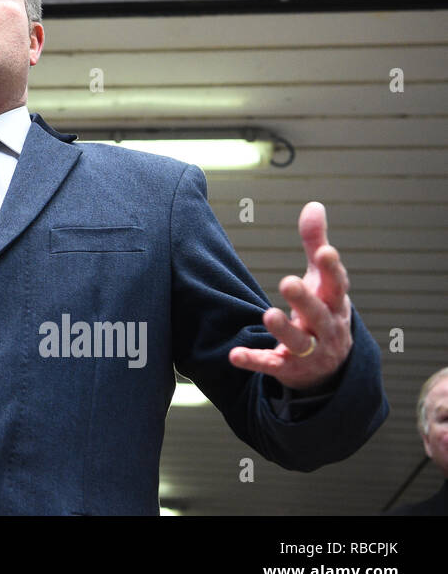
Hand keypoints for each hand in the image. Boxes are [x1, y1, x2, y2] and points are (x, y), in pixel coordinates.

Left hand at [228, 201, 352, 390]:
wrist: (331, 368)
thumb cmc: (323, 311)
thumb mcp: (321, 279)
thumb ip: (315, 243)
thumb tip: (313, 205)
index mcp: (335, 303)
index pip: (337, 285)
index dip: (332, 269)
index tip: (326, 251)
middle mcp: (326, 328)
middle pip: (319, 314)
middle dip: (305, 299)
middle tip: (288, 281)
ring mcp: (309, 352)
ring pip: (299, 342)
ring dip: (283, 329)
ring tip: (268, 314)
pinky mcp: (288, 369)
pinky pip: (272, 365)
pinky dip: (255, 360)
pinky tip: (235, 355)